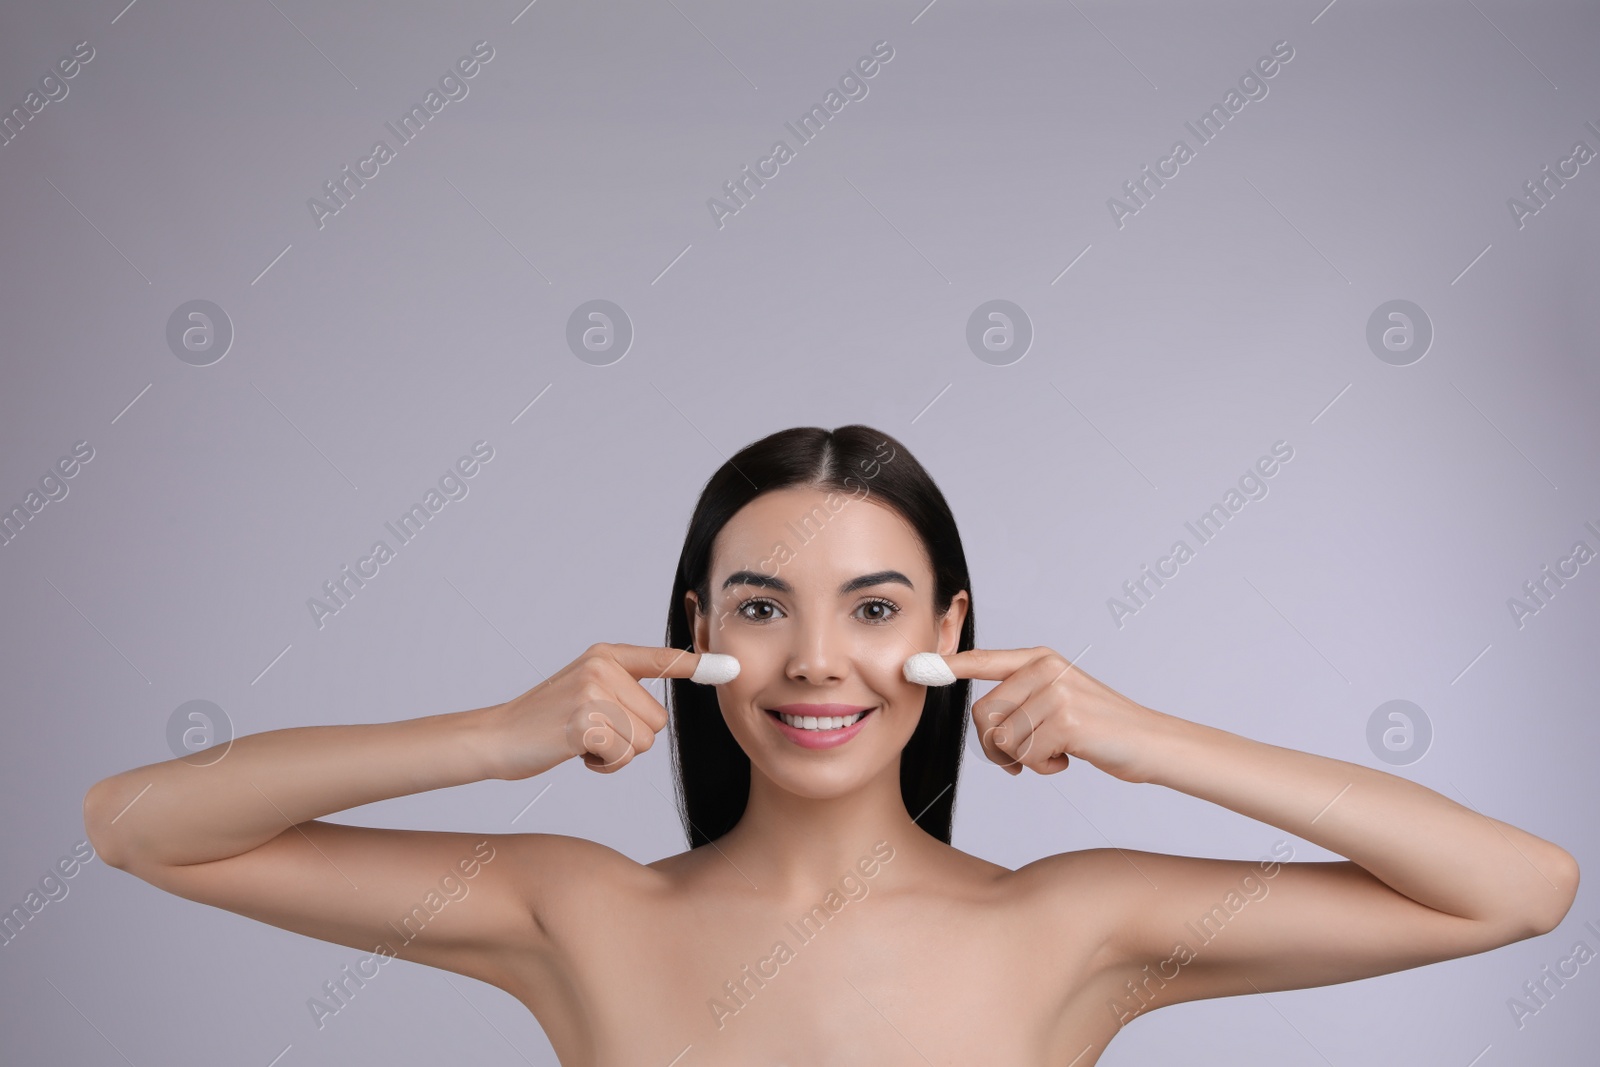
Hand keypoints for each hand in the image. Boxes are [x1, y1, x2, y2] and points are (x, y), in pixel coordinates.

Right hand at [493, 643, 720, 777]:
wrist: (497, 738)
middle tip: (592, 734)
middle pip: (658, 719)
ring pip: (644, 740)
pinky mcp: (585, 721)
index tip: (731, 667)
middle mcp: (602, 666)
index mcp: (606, 655)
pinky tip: (576, 753)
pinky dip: (605, 765)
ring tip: (583, 742)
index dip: (698, 665)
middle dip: (632, 738)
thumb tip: (662, 703)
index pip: (660, 658)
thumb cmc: (545, 722)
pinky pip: (624, 755)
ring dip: (618, 754)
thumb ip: (621, 688)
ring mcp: (593, 691)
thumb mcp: (585, 690)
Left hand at [934, 646, 1160, 782]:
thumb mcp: (1061, 700)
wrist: (1151, 743)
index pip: (984, 660)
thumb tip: (983, 718)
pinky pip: (1026, 755)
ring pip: (1002, 738)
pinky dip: (1044, 767)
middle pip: (983, 714)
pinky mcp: (1065, 720)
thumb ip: (1024, 698)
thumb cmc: (1101, 730)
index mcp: (1042, 659)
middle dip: (997, 746)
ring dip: (1024, 759)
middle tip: (1026, 757)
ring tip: (1055, 753)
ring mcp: (1056, 692)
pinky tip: (1069, 758)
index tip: (914, 667)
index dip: (947, 666)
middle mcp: (1046, 669)